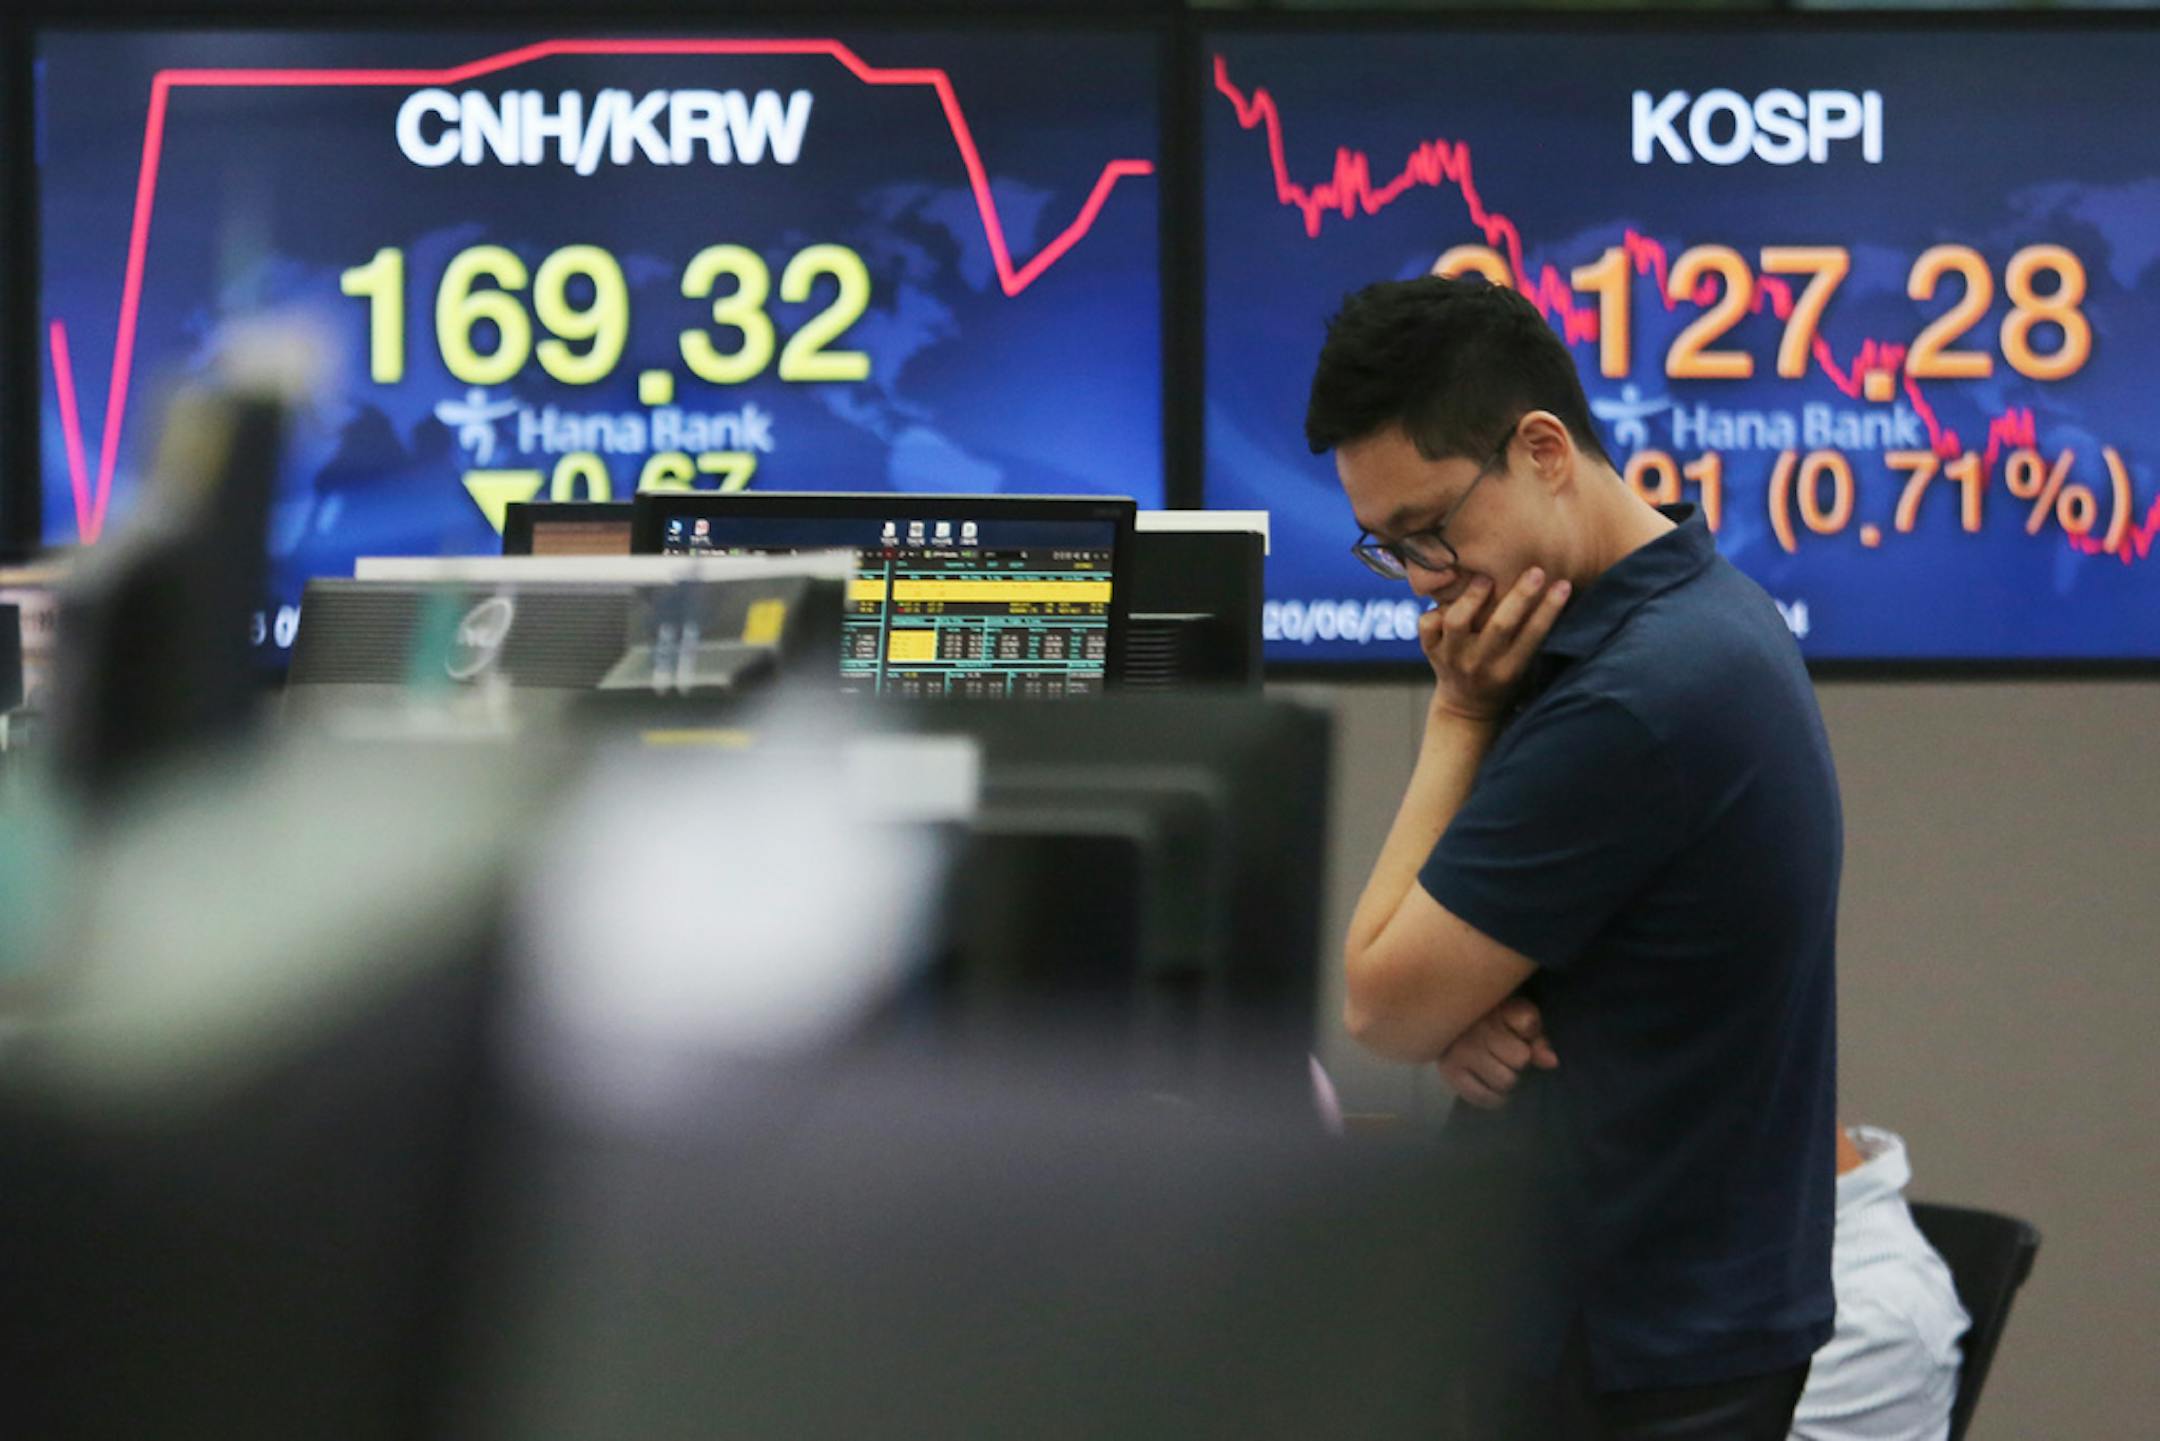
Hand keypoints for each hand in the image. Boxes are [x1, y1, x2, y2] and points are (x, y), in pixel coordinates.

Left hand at [1420, 569, 1570, 724]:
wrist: (1466, 707)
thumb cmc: (1502, 677)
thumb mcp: (1522, 666)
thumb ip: (1530, 636)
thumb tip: (1554, 587)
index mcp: (1509, 669)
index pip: (1533, 635)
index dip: (1550, 608)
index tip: (1563, 584)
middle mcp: (1480, 664)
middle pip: (1500, 625)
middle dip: (1520, 596)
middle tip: (1536, 571)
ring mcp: (1451, 658)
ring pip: (1457, 621)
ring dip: (1473, 596)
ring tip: (1485, 577)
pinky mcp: (1430, 651)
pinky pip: (1427, 624)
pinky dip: (1436, 609)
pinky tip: (1450, 599)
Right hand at [1435, 996, 1558, 1109]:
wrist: (1446, 1021)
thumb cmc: (1492, 1021)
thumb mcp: (1519, 1020)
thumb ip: (1538, 1039)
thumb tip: (1552, 1063)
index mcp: (1496, 1007)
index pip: (1528, 1024)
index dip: (1528, 1032)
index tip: (1519, 1029)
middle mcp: (1476, 1029)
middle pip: (1520, 1059)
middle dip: (1518, 1060)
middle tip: (1505, 1054)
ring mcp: (1460, 1051)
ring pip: (1505, 1082)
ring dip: (1506, 1080)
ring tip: (1497, 1069)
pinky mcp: (1449, 1072)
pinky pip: (1484, 1097)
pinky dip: (1493, 1098)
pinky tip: (1490, 1086)